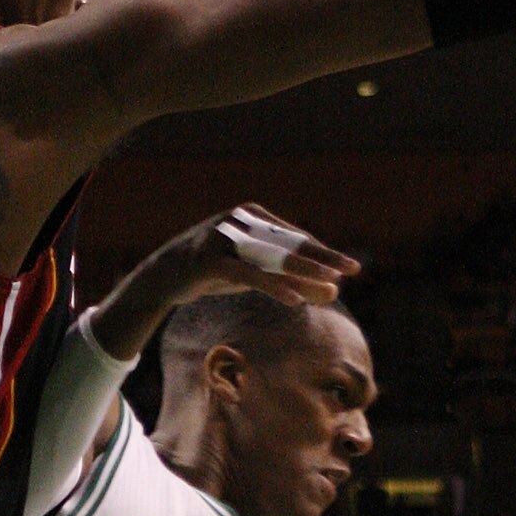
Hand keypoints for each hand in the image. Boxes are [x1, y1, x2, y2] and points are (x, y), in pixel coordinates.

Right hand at [159, 208, 361, 315]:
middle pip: (290, 244)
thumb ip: (292, 281)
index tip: (351, 268)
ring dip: (304, 274)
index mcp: (253, 216)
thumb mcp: (256, 276)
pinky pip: (248, 275)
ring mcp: (224, 239)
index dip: (324, 253)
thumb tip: (334, 293)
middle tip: (352, 270)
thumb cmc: (214, 272)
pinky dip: (273, 286)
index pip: (296, 238)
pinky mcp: (210, 261)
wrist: (163, 277)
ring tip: (331, 287)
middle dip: (323, 259)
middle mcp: (241, 221)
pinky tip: (295, 299)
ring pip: (272, 258)